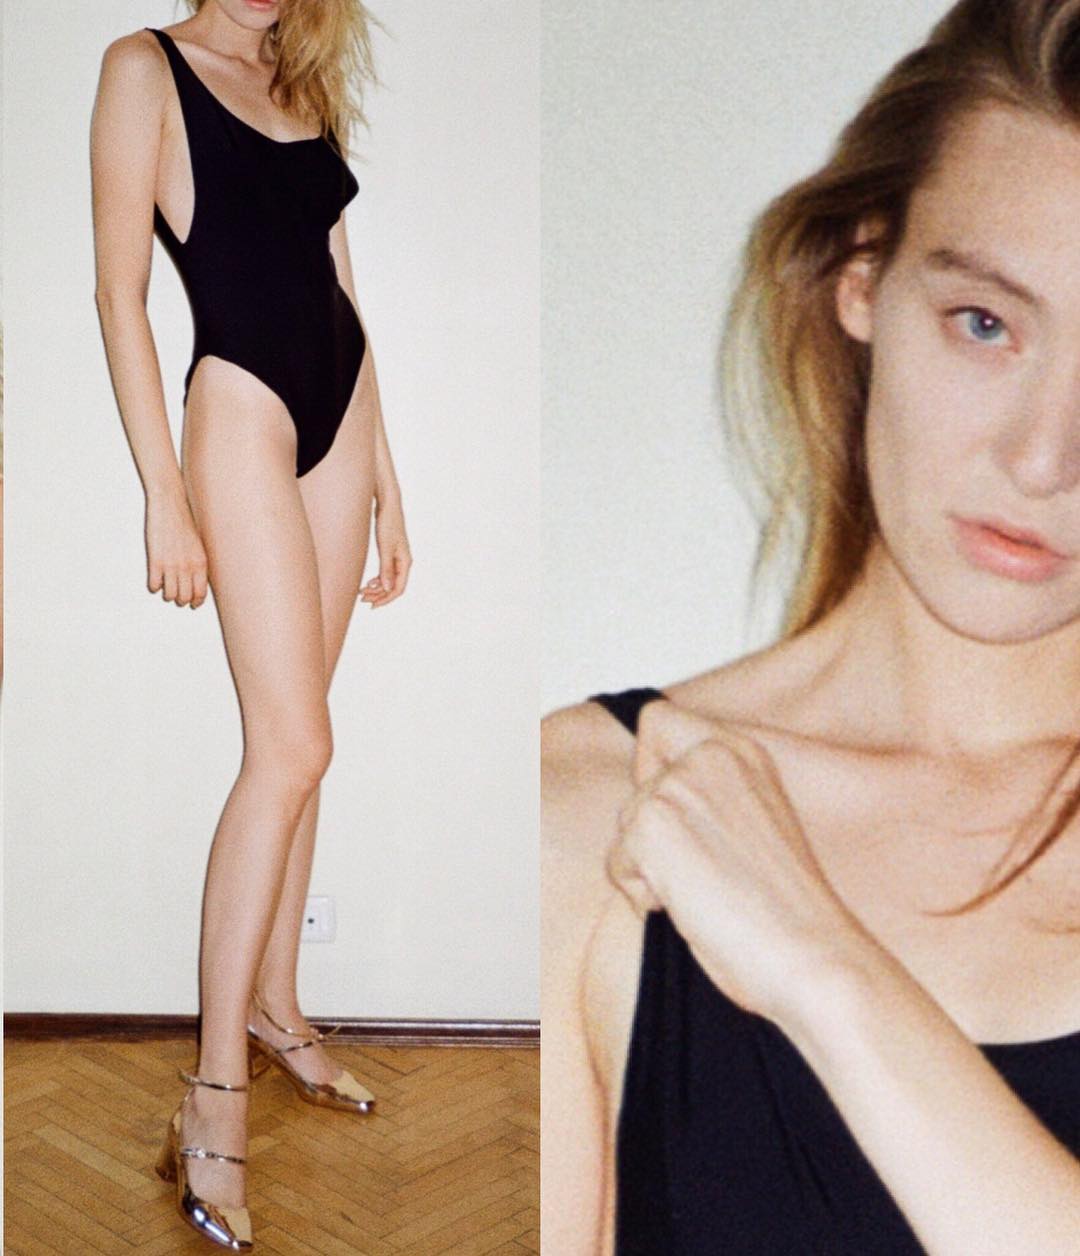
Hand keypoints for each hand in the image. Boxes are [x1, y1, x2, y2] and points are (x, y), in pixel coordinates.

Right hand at [145, 490, 207, 608]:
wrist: (170, 506)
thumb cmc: (183, 524)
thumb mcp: (198, 546)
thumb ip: (197, 565)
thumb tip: (195, 584)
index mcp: (201, 563)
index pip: (200, 593)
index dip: (195, 602)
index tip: (192, 603)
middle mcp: (187, 567)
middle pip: (184, 598)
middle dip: (179, 599)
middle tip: (176, 595)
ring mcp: (171, 565)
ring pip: (169, 595)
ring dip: (166, 594)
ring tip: (165, 586)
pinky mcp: (155, 561)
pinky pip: (153, 585)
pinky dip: (153, 586)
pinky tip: (155, 578)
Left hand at [360, 494, 411, 608]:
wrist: (387, 505)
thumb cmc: (388, 523)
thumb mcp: (385, 547)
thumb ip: (386, 569)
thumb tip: (387, 589)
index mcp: (405, 562)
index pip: (398, 588)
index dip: (386, 599)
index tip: (372, 606)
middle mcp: (403, 562)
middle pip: (393, 587)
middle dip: (378, 595)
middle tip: (362, 599)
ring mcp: (397, 558)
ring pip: (388, 581)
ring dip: (376, 589)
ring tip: (361, 593)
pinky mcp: (390, 553)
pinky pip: (385, 573)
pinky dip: (377, 580)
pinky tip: (367, 583)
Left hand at [607, 700, 871, 1026]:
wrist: (809, 951)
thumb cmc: (786, 906)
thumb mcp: (753, 820)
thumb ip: (710, 794)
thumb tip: (652, 798)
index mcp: (741, 749)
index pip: (659, 722)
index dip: (653, 766)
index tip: (678, 812)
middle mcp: (710, 754)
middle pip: (636, 787)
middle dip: (653, 835)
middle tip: (706, 871)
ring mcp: (679, 785)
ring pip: (626, 826)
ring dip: (650, 867)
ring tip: (705, 890)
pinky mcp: (652, 823)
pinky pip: (618, 864)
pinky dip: (643, 895)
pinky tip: (690, 906)